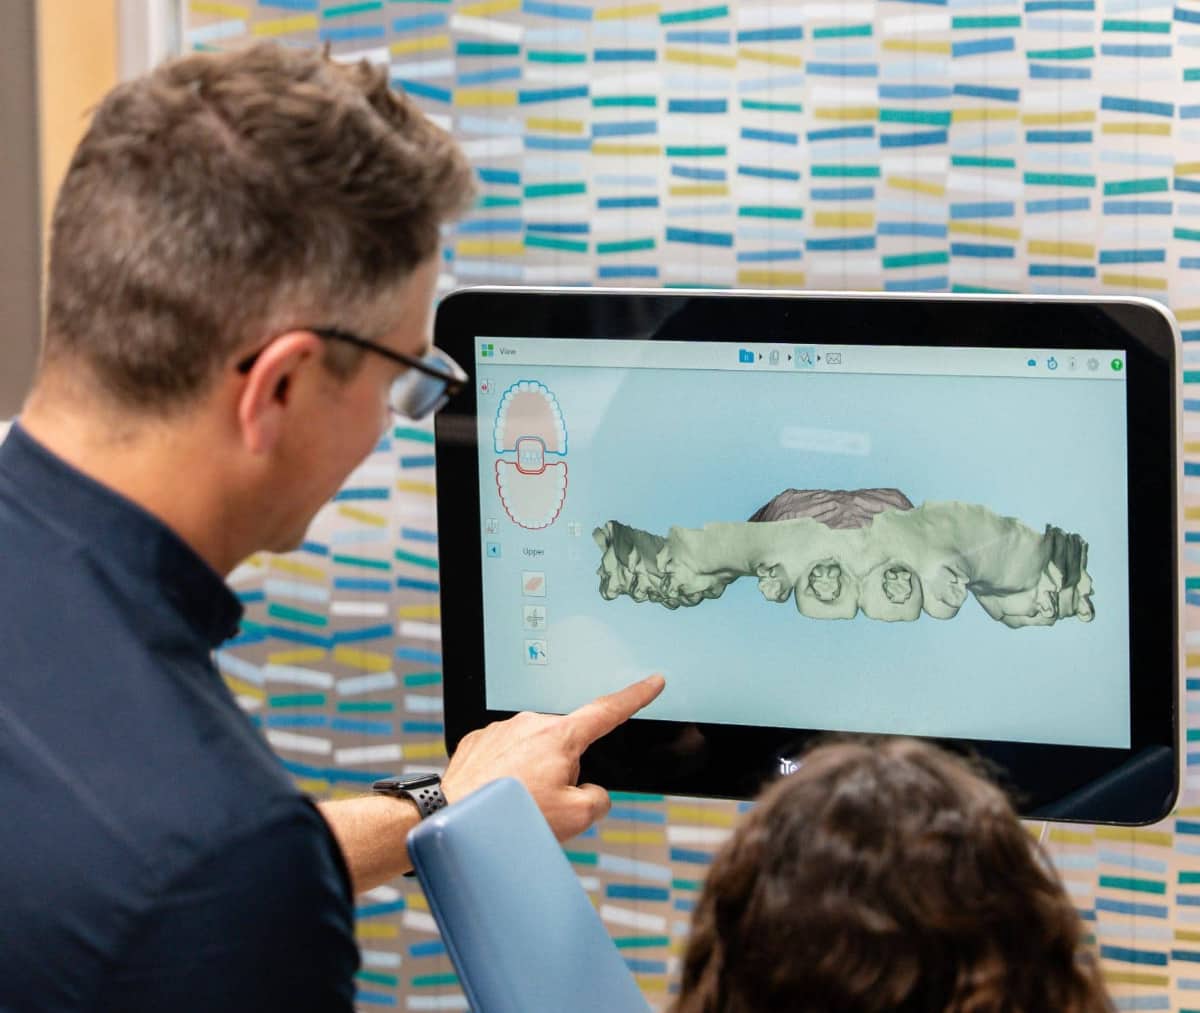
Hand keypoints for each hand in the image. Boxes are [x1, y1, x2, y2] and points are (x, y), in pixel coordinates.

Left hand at [441, 674, 665, 840]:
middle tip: (544, 804)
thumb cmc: (511, 818)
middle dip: (564, 772)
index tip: (652, 682)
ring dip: (532, 774)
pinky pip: (505, 755)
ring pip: (534, 752)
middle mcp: (531, 724)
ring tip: (514, 803)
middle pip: (567, 746)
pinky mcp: (478, 741)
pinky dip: (506, 774)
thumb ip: (598, 799)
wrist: (453, 818)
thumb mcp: (575, 818)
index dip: (635, 696)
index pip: (608, 711)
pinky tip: (496, 795)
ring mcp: (502, 730)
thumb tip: (591, 791)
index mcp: (560, 736)